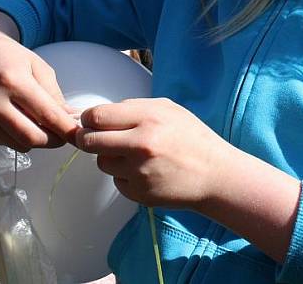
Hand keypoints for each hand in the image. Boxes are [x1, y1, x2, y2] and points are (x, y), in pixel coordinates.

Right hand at [0, 11, 79, 150]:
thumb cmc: (11, 58)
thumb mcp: (39, 68)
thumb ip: (55, 96)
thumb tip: (70, 121)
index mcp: (12, 82)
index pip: (46, 115)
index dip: (67, 129)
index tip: (79, 135)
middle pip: (31, 137)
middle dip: (53, 140)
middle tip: (63, 135)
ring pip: (19, 145)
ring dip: (36, 140)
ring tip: (42, 124)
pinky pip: (5, 143)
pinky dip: (18, 138)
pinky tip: (20, 121)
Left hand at [77, 97, 234, 208]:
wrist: (215, 174)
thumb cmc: (191, 137)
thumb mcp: (167, 108)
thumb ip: (132, 107)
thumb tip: (97, 113)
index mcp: (148, 118)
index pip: (97, 116)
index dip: (88, 118)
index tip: (91, 121)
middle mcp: (141, 145)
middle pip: (89, 141)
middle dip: (87, 138)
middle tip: (95, 138)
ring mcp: (139, 172)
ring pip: (102, 162)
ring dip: (109, 157)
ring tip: (133, 154)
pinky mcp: (139, 193)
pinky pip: (116, 181)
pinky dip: (125, 176)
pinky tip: (145, 171)